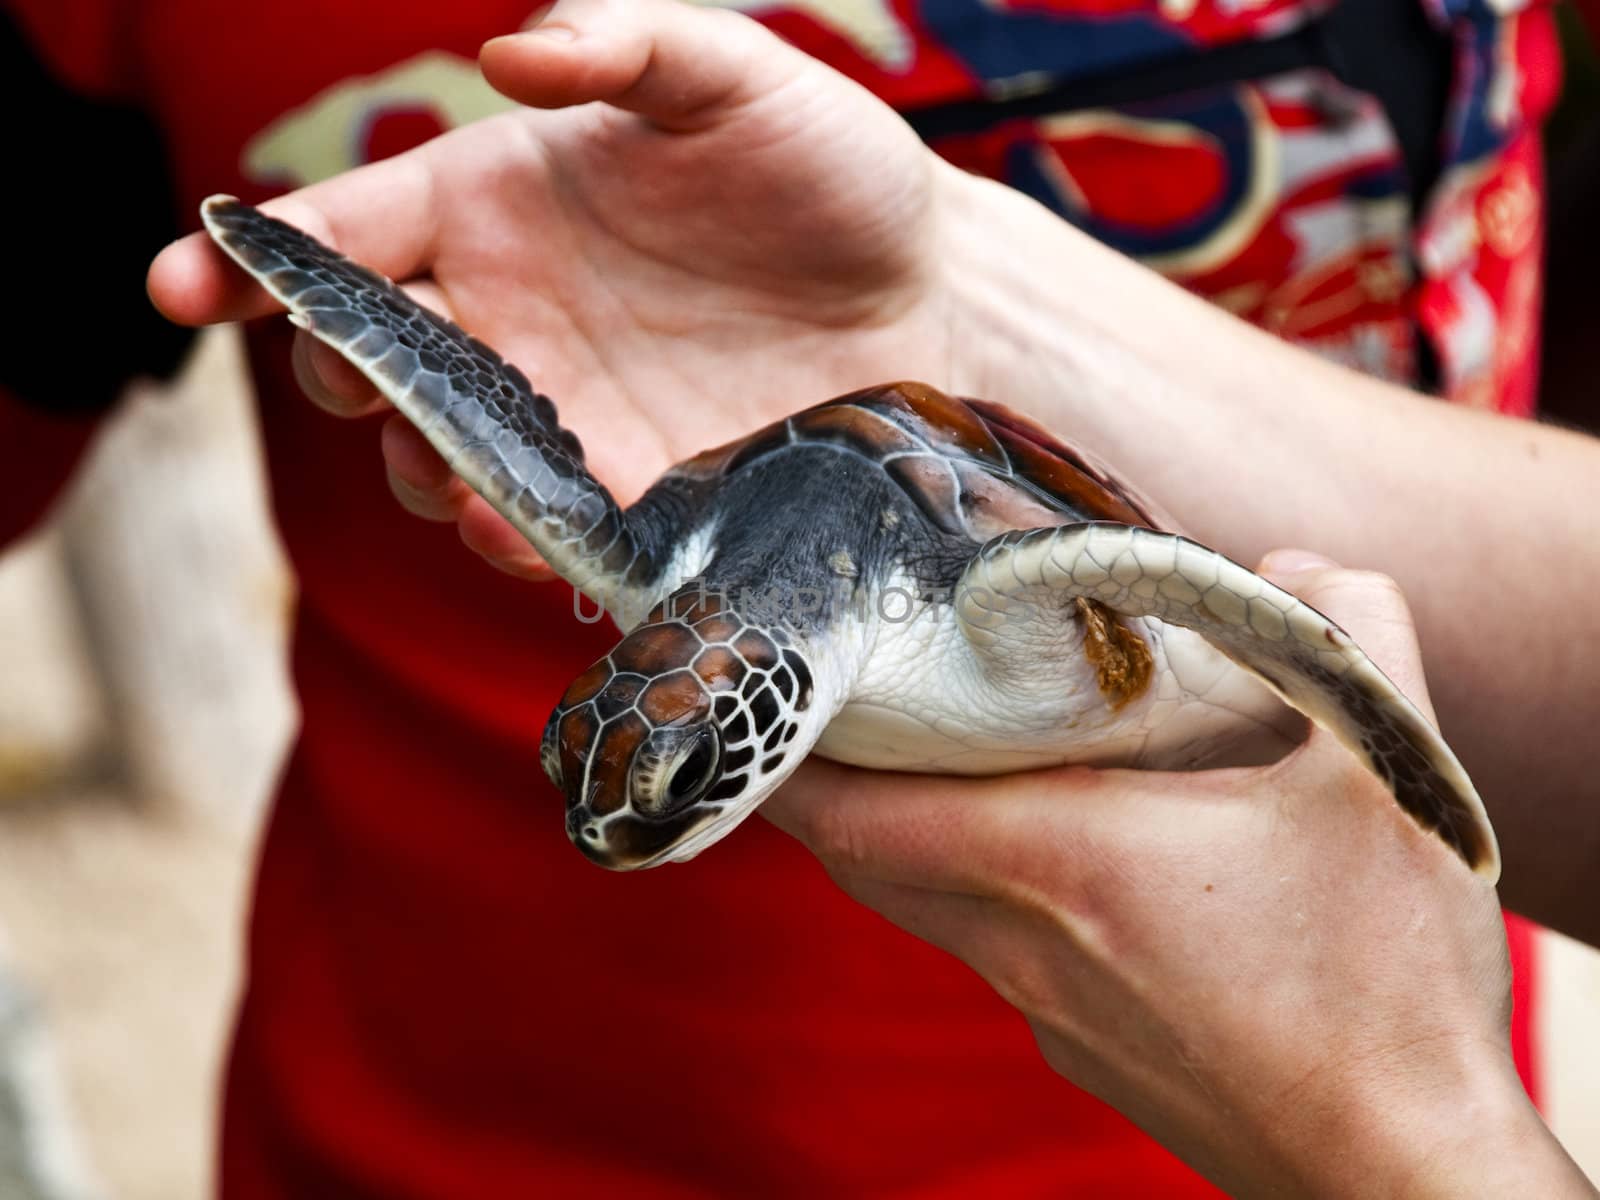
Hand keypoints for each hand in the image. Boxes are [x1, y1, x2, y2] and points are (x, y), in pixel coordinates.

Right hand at [148, 0, 954, 577]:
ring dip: (423, 473)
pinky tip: (522, 532)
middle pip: (371, 360)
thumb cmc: (828, 171)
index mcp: (499, 202)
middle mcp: (509, 313)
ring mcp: (562, 412)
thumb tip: (512, 47)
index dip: (255, 258)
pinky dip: (513, 536)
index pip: (349, 229)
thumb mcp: (736, 77)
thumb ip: (628, 45)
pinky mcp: (626, 494)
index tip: (181, 286)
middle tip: (358, 380)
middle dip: (338, 377)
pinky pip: (539, 525)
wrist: (929, 298)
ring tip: (456, 478)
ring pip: (440, 457)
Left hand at [764, 553, 1593, 1197]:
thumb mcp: (1389, 784)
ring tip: (934, 764)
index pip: (858, 814)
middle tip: (840, 710)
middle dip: (833, 788)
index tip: (765, 705)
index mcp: (1064, 860)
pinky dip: (978, 895)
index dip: (792, 762)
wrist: (1404, 1177)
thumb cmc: (1388, 988)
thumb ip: (1347, 640)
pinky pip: (993, 957)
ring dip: (907, 838)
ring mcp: (1046, 1012)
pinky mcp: (1085, 1054)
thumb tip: (1292, 572)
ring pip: (928, 908)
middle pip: (867, 860)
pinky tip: (1052, 864)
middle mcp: (1025, 943)